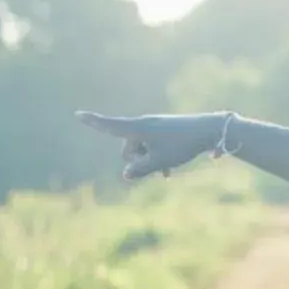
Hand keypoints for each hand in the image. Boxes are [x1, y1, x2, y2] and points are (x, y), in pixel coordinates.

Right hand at [76, 111, 226, 180]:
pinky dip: (157, 158)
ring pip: (143, 150)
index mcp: (138, 128)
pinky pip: (154, 147)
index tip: (77, 114)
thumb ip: (140, 169)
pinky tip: (169, 171)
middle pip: (128, 148)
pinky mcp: (166, 131)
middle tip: (156, 168)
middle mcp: (144, 125)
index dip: (93, 122)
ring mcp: (155, 127)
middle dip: (136, 161)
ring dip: (150, 161)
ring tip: (167, 171)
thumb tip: (126, 174)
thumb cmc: (183, 145)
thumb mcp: (159, 161)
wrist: (211, 130)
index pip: (110, 126)